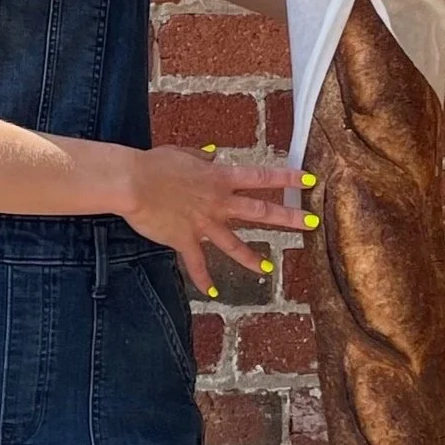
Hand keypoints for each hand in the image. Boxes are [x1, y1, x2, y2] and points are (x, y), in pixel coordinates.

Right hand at [121, 146, 315, 297]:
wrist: (133, 183)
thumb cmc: (154, 164)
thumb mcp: (182, 152)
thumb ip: (201, 157)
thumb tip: (213, 154)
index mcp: (220, 178)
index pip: (261, 178)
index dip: (288, 179)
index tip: (310, 181)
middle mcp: (219, 203)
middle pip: (261, 212)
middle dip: (289, 218)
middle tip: (312, 223)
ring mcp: (204, 224)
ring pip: (234, 245)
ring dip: (252, 259)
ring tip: (267, 270)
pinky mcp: (185, 240)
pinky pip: (197, 264)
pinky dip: (203, 279)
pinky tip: (211, 292)